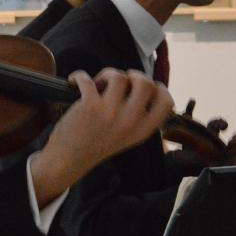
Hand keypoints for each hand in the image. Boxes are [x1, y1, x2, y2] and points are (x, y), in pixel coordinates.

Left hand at [31, 69, 172, 206]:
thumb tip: (140, 86)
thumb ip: (137, 117)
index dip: (159, 87)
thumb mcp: (126, 137)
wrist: (69, 160)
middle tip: (119, 82)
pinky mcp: (89, 106)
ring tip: (98, 84)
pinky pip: (87, 79)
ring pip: (118, 76)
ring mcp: (110, 113)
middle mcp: (130, 121)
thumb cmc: (96, 145)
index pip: (166, 102)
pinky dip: (79, 76)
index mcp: (142, 130)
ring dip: (106, 74)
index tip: (146, 85)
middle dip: (132, 75)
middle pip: (145, 83)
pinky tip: (75, 82)